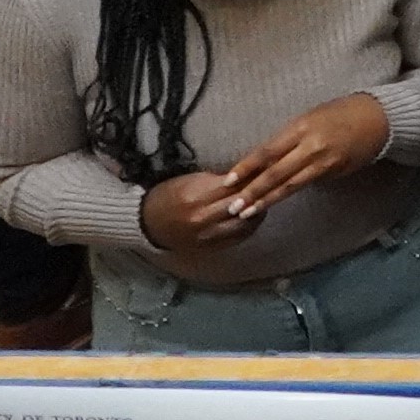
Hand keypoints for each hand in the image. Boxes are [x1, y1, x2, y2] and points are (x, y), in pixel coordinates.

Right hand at [136, 169, 257, 260]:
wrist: (148, 223)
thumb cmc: (169, 195)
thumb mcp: (189, 180)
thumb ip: (217, 181)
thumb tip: (245, 177)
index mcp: (197, 197)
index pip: (234, 187)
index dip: (252, 179)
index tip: (265, 171)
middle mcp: (203, 218)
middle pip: (242, 206)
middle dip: (257, 195)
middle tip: (270, 185)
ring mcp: (208, 236)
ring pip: (244, 224)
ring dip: (257, 213)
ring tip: (264, 201)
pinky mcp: (211, 247)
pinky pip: (238, 238)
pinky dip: (249, 227)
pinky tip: (254, 217)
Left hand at [201, 93, 394, 226]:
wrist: (377, 119)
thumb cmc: (340, 114)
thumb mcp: (310, 119)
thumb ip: (289, 139)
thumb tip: (266, 161)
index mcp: (299, 127)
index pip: (266, 151)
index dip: (246, 167)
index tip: (227, 181)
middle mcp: (310, 145)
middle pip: (275, 172)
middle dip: (253, 191)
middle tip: (233, 207)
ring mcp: (323, 161)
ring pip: (289, 184)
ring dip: (267, 199)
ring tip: (248, 212)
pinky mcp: (334, 171)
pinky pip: (307, 184)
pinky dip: (289, 194)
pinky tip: (275, 203)